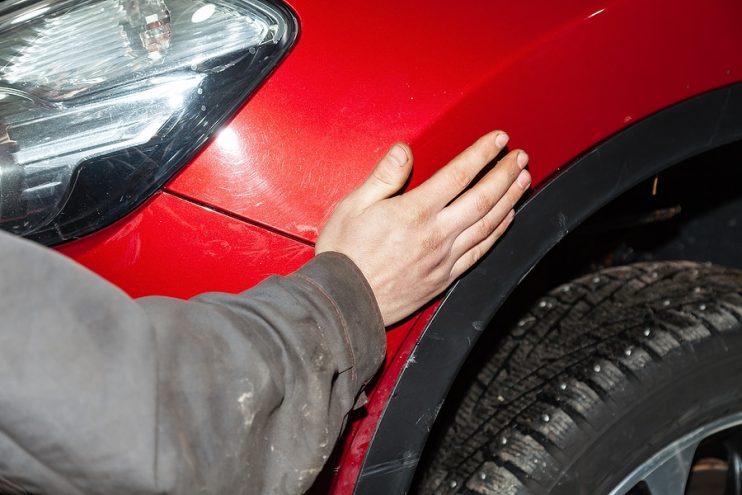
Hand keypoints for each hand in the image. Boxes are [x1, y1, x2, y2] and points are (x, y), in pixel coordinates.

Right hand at [315, 131, 529, 325]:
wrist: (344, 303)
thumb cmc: (343, 256)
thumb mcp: (352, 206)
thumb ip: (383, 176)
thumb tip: (403, 151)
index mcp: (413, 212)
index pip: (458, 175)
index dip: (481, 154)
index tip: (497, 140)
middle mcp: (435, 234)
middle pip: (482, 198)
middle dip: (505, 174)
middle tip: (520, 157)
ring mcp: (443, 258)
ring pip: (487, 224)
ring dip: (509, 199)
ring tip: (522, 181)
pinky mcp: (444, 277)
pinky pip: (479, 251)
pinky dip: (497, 233)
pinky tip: (506, 219)